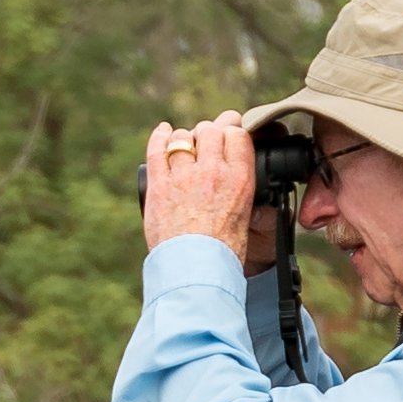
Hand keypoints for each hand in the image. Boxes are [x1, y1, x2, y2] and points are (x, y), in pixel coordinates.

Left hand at [144, 115, 263, 262]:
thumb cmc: (223, 250)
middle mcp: (212, 172)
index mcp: (239, 179)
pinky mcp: (159, 185)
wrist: (197, 270)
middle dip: (208, 133)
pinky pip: (157, 149)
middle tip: (206, 141)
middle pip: (210, 131)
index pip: (237, 135)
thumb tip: (236, 166)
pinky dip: (159, 137)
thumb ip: (240, 185)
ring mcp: (184, 177)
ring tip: (184, 146)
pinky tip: (163, 132)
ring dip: (184, 139)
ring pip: (183, 138)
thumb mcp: (245, 213)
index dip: (231, 131)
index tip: (228, 133)